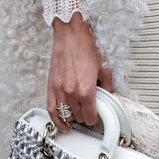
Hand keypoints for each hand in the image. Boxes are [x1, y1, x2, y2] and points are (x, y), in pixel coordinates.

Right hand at [47, 11, 112, 128]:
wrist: (70, 34)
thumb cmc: (85, 45)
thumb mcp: (104, 66)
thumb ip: (107, 84)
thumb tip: (108, 93)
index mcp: (86, 89)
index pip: (90, 115)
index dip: (95, 118)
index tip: (96, 116)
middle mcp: (71, 92)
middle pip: (79, 116)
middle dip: (85, 116)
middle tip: (89, 113)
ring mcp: (59, 90)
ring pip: (65, 114)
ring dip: (72, 119)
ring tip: (77, 119)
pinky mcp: (51, 86)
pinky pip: (51, 109)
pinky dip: (56, 119)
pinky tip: (61, 123)